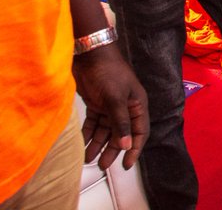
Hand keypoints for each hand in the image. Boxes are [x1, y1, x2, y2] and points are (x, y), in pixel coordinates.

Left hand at [73, 45, 148, 169]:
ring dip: (97, 144)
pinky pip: (93, 124)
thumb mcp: (116, 98)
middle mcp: (125, 108)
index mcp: (137, 105)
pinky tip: (81, 144)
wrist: (91, 54)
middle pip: (120, 134)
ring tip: (87, 159)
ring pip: (105, 131)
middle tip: (101, 166)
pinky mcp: (96, 104)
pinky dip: (88, 134)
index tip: (126, 165)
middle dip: (111, 150)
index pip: (139, 132)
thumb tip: (126, 146)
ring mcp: (110, 106)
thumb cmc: (109, 73)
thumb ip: (120, 123)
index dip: (134, 149)